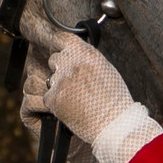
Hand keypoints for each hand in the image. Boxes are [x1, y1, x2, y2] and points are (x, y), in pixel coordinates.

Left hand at [20, 30, 125, 145]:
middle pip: (54, 59)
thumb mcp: (106, 69)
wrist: (114, 124)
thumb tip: (75, 54)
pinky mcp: (53, 98)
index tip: (57, 50)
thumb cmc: (115, 100)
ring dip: (58, 86)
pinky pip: (47, 96)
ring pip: (50, 78)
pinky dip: (55, 103)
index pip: (61, 38)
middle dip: (60, 69)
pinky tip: (70, 108)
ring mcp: (60, 81)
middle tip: (73, 83)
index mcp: (86, 53)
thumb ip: (87, 59)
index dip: (57, 45)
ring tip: (74, 98)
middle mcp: (71, 63)